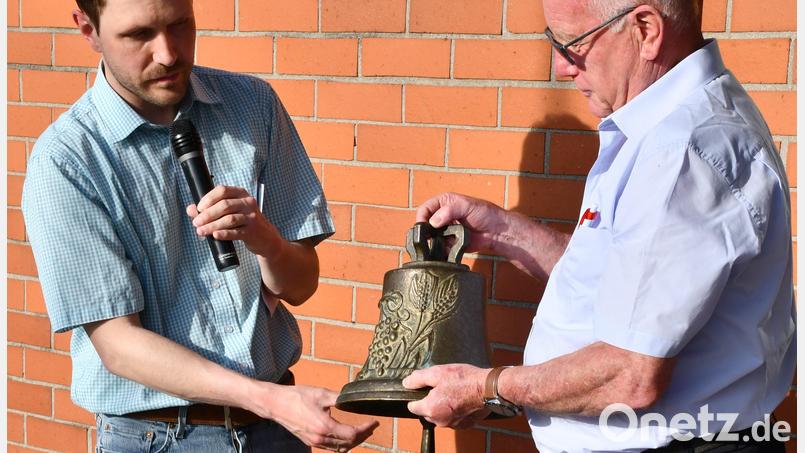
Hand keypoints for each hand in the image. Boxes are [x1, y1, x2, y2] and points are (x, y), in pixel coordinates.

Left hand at [187, 185, 281, 256]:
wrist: (264, 237)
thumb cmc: (243, 222)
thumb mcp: (229, 212)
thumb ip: (209, 209)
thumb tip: (190, 209)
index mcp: (240, 193)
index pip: (222, 190)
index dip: (208, 199)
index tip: (198, 208)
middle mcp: (248, 202)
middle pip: (224, 205)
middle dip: (207, 215)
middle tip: (196, 223)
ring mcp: (252, 216)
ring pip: (229, 219)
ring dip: (212, 225)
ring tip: (200, 231)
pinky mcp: (253, 231)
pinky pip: (236, 232)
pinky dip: (224, 234)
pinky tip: (215, 235)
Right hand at [257, 384, 378, 450]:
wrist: (275, 404)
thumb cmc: (296, 397)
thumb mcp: (321, 393)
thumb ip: (339, 398)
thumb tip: (354, 397)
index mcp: (324, 426)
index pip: (352, 434)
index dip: (366, 429)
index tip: (374, 422)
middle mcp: (320, 438)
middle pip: (348, 444)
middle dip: (363, 436)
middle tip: (371, 427)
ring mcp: (314, 441)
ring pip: (340, 448)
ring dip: (353, 442)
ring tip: (363, 432)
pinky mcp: (310, 441)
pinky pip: (331, 447)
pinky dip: (342, 444)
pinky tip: (346, 435)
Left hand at [402, 364, 489, 427]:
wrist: (488, 388)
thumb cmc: (463, 379)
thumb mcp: (437, 373)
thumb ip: (418, 379)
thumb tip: (406, 383)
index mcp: (430, 409)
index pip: (412, 407)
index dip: (416, 396)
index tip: (424, 388)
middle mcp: (439, 421)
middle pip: (426, 412)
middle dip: (431, 400)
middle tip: (442, 386)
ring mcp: (453, 424)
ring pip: (440, 415)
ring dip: (443, 406)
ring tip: (453, 391)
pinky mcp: (464, 425)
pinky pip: (453, 418)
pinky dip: (455, 410)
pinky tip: (462, 399)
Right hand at [415, 193, 509, 253]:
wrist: (497, 231)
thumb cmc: (485, 213)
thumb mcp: (467, 206)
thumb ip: (449, 211)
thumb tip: (434, 222)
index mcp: (444, 203)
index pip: (425, 209)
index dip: (422, 217)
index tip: (423, 226)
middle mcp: (442, 216)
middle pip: (425, 224)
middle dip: (426, 231)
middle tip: (430, 237)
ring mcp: (446, 230)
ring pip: (431, 237)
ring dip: (434, 241)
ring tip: (441, 242)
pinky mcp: (450, 243)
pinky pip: (440, 248)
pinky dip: (442, 250)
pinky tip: (448, 248)